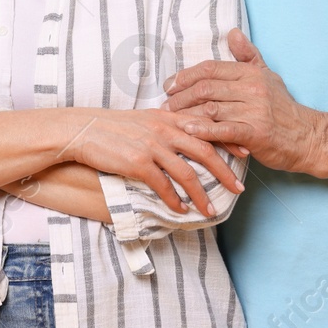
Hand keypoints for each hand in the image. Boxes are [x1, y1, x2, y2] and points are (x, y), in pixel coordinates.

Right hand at [55, 107, 243, 214]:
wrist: (82, 130)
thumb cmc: (112, 126)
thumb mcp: (144, 119)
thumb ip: (167, 126)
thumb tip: (187, 138)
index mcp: (167, 116)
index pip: (206, 126)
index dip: (228, 140)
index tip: (245, 153)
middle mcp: (163, 129)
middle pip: (204, 150)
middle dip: (225, 172)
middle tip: (239, 188)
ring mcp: (150, 145)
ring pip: (187, 172)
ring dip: (202, 194)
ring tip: (211, 210)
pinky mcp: (137, 162)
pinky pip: (163, 185)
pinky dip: (174, 200)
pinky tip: (181, 210)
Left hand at [163, 28, 326, 174]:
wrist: (309, 137)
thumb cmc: (283, 108)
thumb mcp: (267, 76)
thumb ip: (247, 55)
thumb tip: (232, 31)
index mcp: (251, 73)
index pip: (210, 68)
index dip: (186, 75)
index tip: (170, 84)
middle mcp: (252, 89)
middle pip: (206, 88)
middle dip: (181, 95)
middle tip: (166, 103)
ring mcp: (255, 110)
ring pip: (211, 108)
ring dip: (187, 113)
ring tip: (171, 117)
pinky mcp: (256, 133)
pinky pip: (224, 129)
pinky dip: (204, 130)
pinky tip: (188, 130)